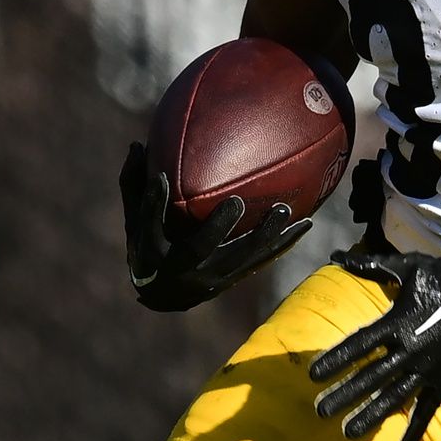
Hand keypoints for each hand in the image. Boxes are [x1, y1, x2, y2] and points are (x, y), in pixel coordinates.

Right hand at [118, 141, 310, 311]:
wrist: (164, 296)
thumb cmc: (149, 243)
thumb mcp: (135, 218)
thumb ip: (134, 184)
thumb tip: (136, 144)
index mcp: (151, 252)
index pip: (148, 227)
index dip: (152, 205)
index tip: (161, 178)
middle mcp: (180, 270)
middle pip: (199, 250)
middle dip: (217, 227)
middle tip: (237, 201)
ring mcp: (209, 279)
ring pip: (239, 259)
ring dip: (263, 235)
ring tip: (284, 210)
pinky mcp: (232, 280)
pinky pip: (261, 261)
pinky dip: (283, 243)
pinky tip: (306, 224)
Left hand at [309, 250, 440, 440]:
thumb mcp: (410, 266)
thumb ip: (372, 266)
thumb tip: (335, 258)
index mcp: (400, 322)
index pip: (360, 345)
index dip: (336, 359)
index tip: (313, 374)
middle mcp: (411, 350)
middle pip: (372, 377)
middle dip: (344, 395)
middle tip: (319, 411)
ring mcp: (428, 369)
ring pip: (395, 398)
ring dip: (370, 416)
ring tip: (347, 432)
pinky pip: (427, 411)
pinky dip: (415, 434)